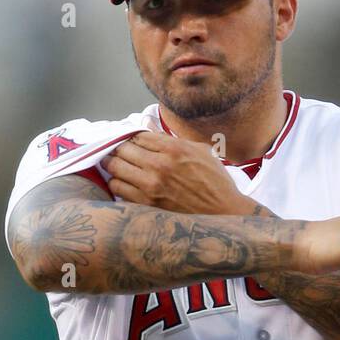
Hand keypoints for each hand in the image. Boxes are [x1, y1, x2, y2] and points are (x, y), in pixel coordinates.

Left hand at [106, 132, 252, 215]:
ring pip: (115, 169)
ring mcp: (150, 187)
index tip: (132, 142)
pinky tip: (125, 184)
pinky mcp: (146, 205)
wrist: (224, 213)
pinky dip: (118, 184)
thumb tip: (147, 126)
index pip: (137, 135)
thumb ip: (171, 138)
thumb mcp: (200, 150)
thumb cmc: (215, 182)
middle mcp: (159, 166)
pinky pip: (118, 190)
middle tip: (119, 152)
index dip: (133, 137)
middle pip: (122, 149)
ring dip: (115, 166)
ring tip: (119, 167)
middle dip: (119, 149)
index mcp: (173, 148)